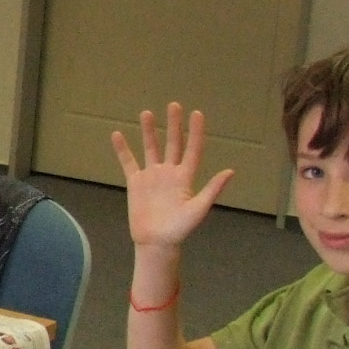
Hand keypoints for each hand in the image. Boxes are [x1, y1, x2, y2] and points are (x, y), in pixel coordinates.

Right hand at [110, 104, 233, 251]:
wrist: (156, 242)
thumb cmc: (180, 229)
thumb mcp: (199, 210)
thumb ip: (212, 190)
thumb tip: (230, 171)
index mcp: (186, 177)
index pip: (192, 149)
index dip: (195, 132)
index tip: (197, 113)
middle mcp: (169, 173)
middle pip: (172, 143)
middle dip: (173, 124)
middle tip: (174, 105)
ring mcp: (152, 176)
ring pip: (150, 148)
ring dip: (149, 131)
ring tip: (147, 113)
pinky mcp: (136, 183)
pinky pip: (128, 162)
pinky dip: (122, 150)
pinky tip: (117, 135)